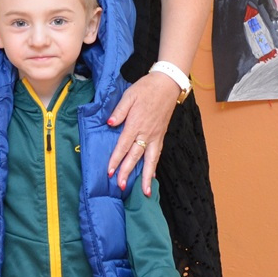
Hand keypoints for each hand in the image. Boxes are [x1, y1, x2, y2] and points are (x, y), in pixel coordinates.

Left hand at [106, 71, 179, 193]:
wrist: (167, 84)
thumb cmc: (146, 88)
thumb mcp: (129, 95)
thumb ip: (119, 111)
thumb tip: (110, 123)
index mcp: (136, 123)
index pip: (123, 145)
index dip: (116, 159)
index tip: (110, 172)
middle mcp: (146, 133)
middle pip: (135, 156)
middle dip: (127, 172)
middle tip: (120, 186)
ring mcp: (156, 136)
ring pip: (150, 160)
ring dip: (145, 176)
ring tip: (144, 192)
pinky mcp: (161, 135)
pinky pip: (157, 154)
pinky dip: (154, 166)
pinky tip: (151, 176)